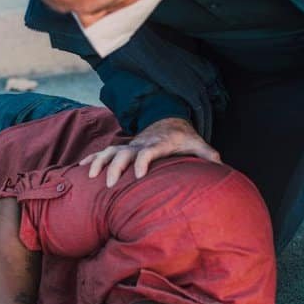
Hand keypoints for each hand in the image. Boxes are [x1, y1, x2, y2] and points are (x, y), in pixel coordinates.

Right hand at [79, 117, 220, 186]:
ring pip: (109, 151)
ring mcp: (129, 146)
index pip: (148, 152)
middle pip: (124, 153)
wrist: (168, 119)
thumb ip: (208, 155)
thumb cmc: (183, 137)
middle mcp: (140, 144)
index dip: (143, 162)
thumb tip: (222, 167)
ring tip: (90, 175)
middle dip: (115, 167)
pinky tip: (80, 168)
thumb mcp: (198, 143)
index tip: (138, 176)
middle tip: (110, 184)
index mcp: (157, 144)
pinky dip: (91, 159)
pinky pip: (103, 153)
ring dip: (99, 162)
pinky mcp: (122, 148)